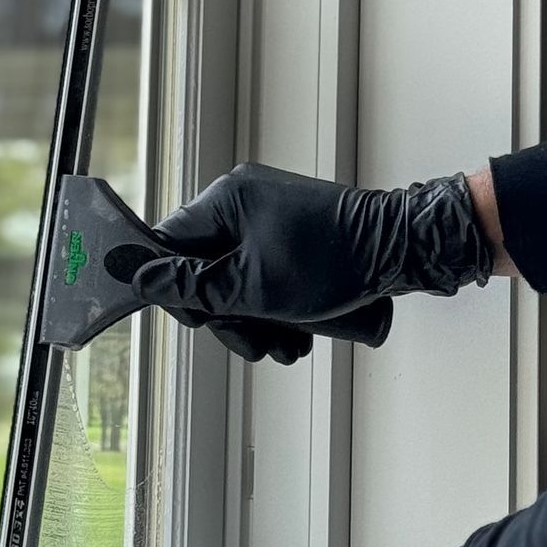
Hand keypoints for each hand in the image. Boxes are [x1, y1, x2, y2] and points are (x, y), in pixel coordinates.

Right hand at [108, 163, 492, 364]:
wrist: (402, 248)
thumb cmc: (331, 263)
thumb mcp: (254, 288)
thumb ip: (196, 287)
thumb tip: (144, 279)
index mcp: (226, 199)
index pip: (171, 244)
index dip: (177, 289)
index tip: (198, 321)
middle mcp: (244, 199)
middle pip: (206, 266)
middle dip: (230, 315)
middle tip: (256, 346)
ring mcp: (271, 213)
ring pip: (240, 275)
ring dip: (258, 318)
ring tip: (289, 347)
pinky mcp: (294, 230)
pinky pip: (267, 270)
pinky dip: (278, 305)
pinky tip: (301, 335)